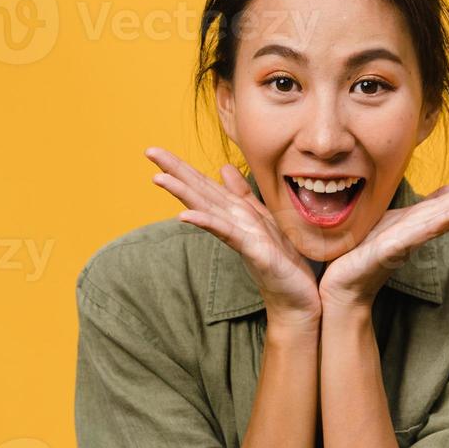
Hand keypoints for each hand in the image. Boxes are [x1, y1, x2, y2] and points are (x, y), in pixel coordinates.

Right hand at [145, 147, 322, 327]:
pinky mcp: (255, 253)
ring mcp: (242, 239)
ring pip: (208, 211)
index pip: (205, 186)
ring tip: (158, 178)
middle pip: (201, 193)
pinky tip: (185, 216)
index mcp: (237, 213)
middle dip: (175, 172)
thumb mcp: (265, 219)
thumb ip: (243, 195)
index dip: (183, 167)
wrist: (299, 297)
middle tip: (148, 151)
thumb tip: (223, 168)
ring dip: (184, 194)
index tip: (156, 150)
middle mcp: (234, 224)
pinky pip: (229, 235)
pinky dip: (208, 224)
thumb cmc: (283, 260)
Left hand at [318, 164, 448, 312]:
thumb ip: (426, 206)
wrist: (342, 285)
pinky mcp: (392, 250)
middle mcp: (425, 229)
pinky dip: (439, 222)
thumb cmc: (366, 251)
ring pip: (448, 216)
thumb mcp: (397, 219)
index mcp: (427, 219)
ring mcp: (411, 239)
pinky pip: (419, 234)